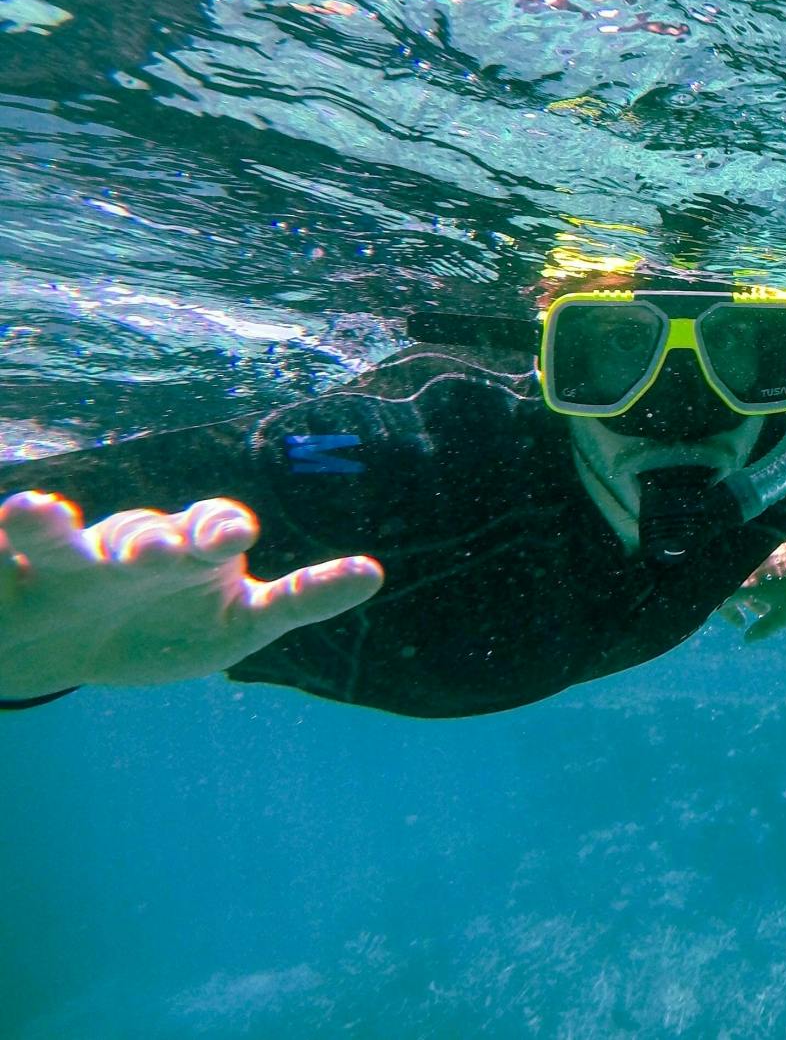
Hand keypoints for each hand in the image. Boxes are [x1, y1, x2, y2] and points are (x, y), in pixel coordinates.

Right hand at [0, 491, 383, 697]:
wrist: (78, 651)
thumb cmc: (173, 629)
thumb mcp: (241, 625)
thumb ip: (301, 597)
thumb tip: (374, 571)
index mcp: (191, 550)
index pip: (212, 527)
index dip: (221, 529)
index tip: (233, 537)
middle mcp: (129, 547)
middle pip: (140, 535)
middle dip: (147, 543)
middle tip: (147, 555)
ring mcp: (67, 565)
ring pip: (57, 539)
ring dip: (46, 524)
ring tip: (33, 509)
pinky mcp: (8, 585)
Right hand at [721, 527, 785, 641]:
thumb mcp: (784, 614)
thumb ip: (764, 628)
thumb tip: (747, 639)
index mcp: (743, 586)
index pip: (721, 602)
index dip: (726, 614)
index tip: (740, 624)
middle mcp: (744, 572)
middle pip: (728, 590)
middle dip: (733, 608)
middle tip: (741, 622)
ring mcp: (752, 561)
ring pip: (741, 581)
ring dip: (748, 597)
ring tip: (763, 610)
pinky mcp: (762, 552)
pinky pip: (750, 570)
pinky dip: (755, 584)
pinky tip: (770, 592)